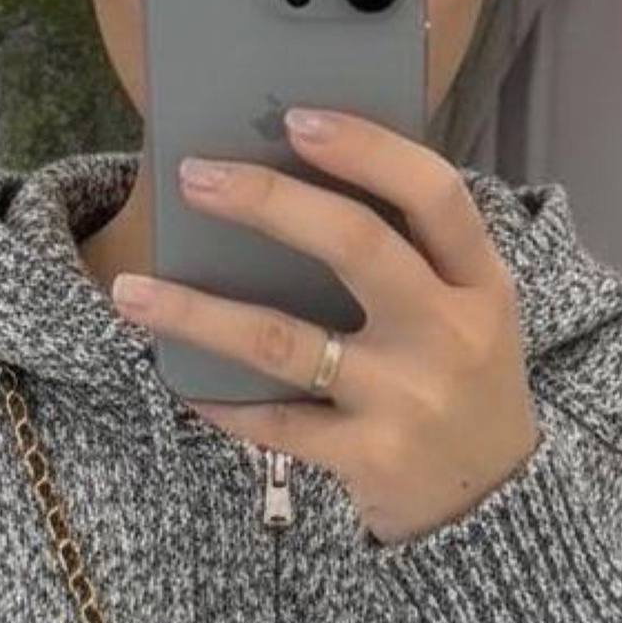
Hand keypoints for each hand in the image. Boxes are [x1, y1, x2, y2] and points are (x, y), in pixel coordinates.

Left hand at [109, 110, 539, 546]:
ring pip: (284, 341)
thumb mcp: (467, 313)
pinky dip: (220, 399)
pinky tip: (179, 377)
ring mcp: (408, 399)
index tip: (296, 118)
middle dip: (267, 201)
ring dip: (197, 313)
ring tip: (130, 291)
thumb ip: (410, 256)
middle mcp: (450, 334)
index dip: (367, 150)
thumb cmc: (460, 383)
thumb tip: (292, 183)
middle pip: (356, 246)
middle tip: (196, 176)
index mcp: (480, 282)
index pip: (434, 193)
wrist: (491, 503)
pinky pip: (275, 421)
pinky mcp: (370, 457)